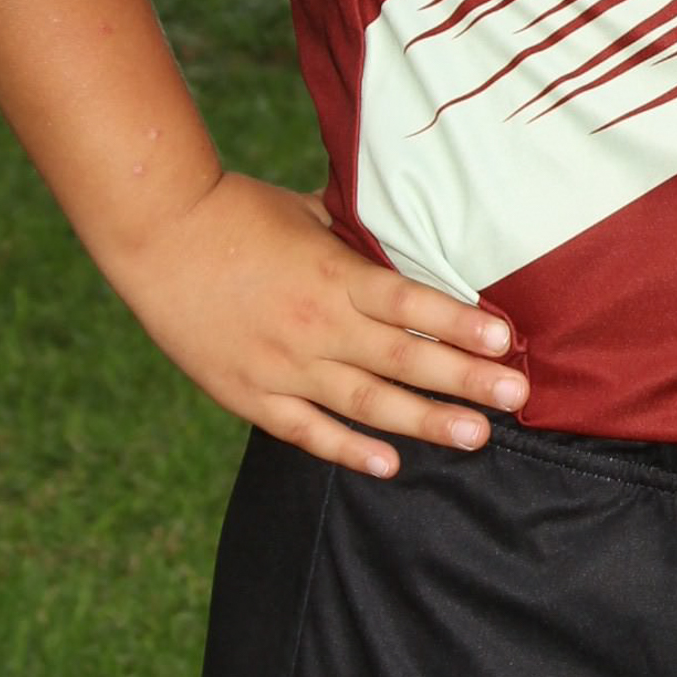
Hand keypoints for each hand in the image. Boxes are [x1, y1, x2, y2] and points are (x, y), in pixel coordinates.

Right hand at [107, 170, 527, 473]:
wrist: (159, 234)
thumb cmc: (238, 212)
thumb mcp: (309, 212)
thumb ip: (357, 237)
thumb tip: (405, 236)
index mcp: (334, 273)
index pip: (410, 303)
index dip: (460, 322)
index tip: (506, 338)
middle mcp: (316, 324)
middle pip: (403, 358)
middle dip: (465, 379)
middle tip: (517, 395)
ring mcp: (283, 365)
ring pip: (365, 402)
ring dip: (423, 420)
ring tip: (475, 437)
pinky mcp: (249, 393)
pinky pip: (306, 430)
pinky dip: (347, 450)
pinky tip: (389, 465)